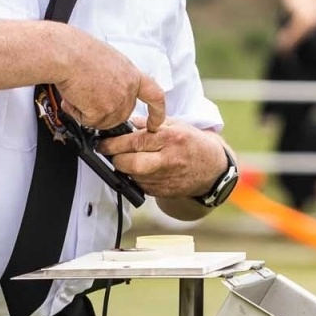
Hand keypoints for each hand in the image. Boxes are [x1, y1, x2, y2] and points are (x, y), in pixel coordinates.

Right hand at [50, 27, 165, 131]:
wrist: (66, 53)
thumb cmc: (79, 51)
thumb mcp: (108, 61)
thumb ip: (115, 79)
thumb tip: (106, 92)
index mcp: (132, 74)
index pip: (154, 96)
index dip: (156, 112)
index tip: (155, 123)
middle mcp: (128, 88)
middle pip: (121, 114)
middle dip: (102, 112)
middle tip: (86, 96)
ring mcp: (118, 102)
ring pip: (103, 121)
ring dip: (87, 111)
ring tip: (77, 91)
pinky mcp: (103, 112)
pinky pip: (88, 122)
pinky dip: (77, 112)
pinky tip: (72, 97)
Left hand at [98, 121, 226, 198]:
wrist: (212, 169)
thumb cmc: (193, 144)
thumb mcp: (176, 125)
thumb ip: (150, 123)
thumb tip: (125, 122)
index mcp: (171, 139)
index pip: (136, 141)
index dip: (115, 143)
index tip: (103, 143)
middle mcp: (168, 160)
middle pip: (131, 164)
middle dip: (115, 159)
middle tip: (110, 153)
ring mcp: (166, 178)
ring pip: (133, 176)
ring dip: (125, 168)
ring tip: (129, 159)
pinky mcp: (163, 192)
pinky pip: (141, 185)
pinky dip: (136, 177)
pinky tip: (142, 170)